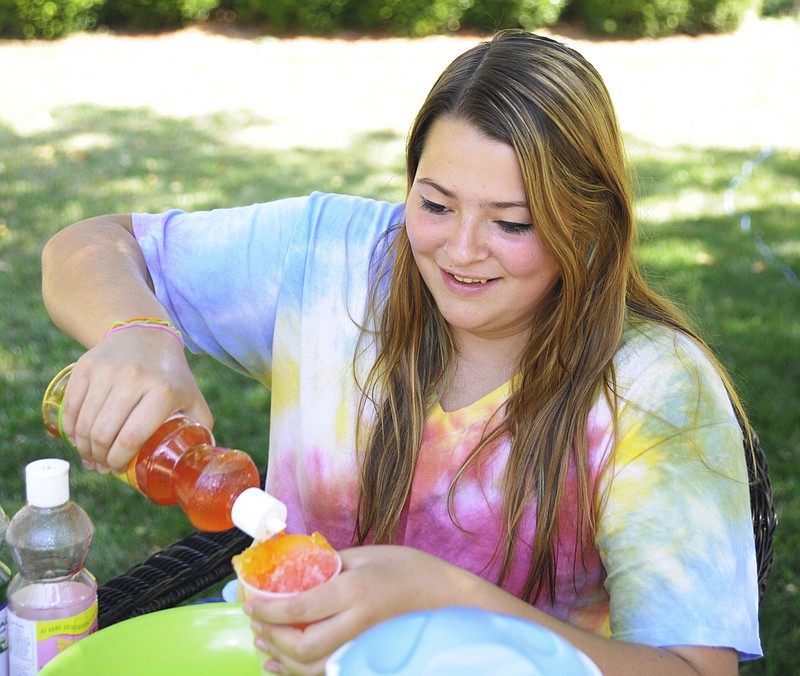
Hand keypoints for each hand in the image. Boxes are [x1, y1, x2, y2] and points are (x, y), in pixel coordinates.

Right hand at [59, 328, 211, 472]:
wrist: (145, 335)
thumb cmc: (171, 376)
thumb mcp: (193, 398)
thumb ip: (200, 428)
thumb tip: (193, 462)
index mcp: (163, 392)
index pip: (132, 437)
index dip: (120, 460)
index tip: (117, 469)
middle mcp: (134, 379)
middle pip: (104, 433)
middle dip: (100, 457)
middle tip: (102, 465)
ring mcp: (107, 371)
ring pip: (85, 423)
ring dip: (83, 447)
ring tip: (90, 455)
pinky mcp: (87, 366)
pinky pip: (71, 406)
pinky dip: (70, 428)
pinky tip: (77, 438)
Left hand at [243, 545, 482, 675]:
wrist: (449, 599)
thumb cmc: (410, 569)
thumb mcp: (367, 554)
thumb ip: (330, 563)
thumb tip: (294, 569)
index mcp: (355, 591)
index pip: (299, 608)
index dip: (267, 608)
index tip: (248, 600)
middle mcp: (357, 624)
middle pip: (301, 646)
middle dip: (270, 635)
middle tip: (254, 620)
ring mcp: (364, 648)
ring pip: (311, 668)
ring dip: (280, 658)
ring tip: (263, 642)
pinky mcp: (368, 660)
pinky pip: (327, 674)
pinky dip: (298, 672)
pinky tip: (282, 664)